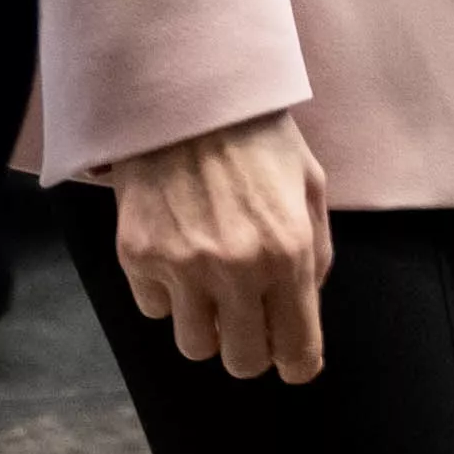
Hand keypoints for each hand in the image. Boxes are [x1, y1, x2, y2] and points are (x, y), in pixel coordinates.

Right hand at [102, 111, 329, 383]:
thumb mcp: (310, 183)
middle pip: (242, 362)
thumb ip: (316, 252)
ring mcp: (181, 266)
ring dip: (207, 324)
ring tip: (211, 283)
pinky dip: (167, 293)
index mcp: (287, 252)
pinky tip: (177, 250)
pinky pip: (154, 309)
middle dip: (251, 346)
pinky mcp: (137, 257)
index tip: (292, 358)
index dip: (297, 362)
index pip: (297, 352)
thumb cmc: (256, 133)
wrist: (184, 90)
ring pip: (195, 346)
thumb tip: (307, 305)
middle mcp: (235, 269)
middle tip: (250, 316)